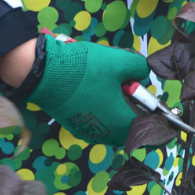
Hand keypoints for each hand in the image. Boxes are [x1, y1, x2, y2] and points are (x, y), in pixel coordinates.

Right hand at [27, 36, 148, 146]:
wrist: (45, 75)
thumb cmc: (85, 70)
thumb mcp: (119, 60)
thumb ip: (140, 67)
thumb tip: (142, 73)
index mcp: (124, 123)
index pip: (149, 121)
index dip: (148, 103)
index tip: (138, 87)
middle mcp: (108, 135)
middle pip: (130, 123)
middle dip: (130, 104)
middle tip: (121, 83)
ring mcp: (90, 133)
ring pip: (112, 123)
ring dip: (114, 107)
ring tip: (104, 84)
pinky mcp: (76, 128)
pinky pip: (96, 122)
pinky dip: (99, 109)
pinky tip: (91, 91)